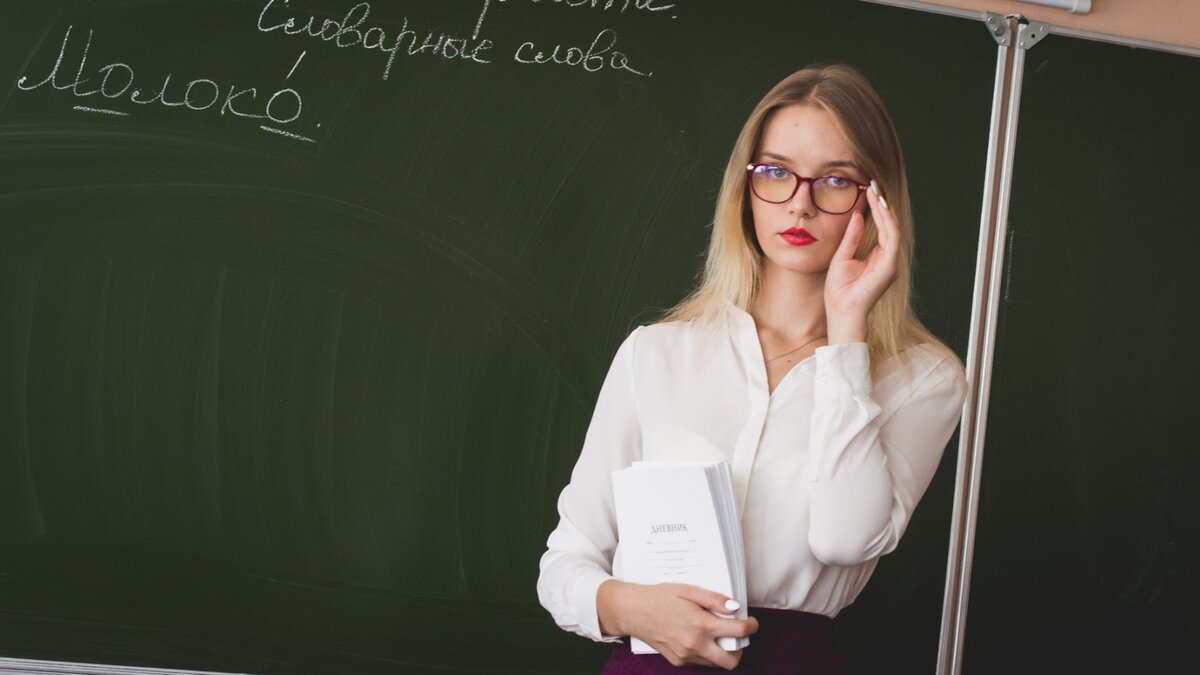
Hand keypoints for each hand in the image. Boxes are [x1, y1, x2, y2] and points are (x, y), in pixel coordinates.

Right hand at [597, 580, 758, 669]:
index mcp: (701, 624)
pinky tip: (699, 639)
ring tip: (716, 635)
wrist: (634, 612)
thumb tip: (735, 606)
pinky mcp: (678, 661)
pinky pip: (700, 662)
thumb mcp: (688, 590)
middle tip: (737, 636)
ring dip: (722, 652)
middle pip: (732, 660)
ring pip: (716, 664)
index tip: (751, 623)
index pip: (738, 632)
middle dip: (740, 649)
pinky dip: (706, 653)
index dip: (751, 627)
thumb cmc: (660, 598)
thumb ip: (714, 599)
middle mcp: (695, 644)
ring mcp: (686, 655)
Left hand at [824, 184, 899, 342]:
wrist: (840, 311)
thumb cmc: (840, 290)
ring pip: (893, 228)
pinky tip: (877, 207)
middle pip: (890, 225)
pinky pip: (892, 238)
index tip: (868, 190)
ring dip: (885, 209)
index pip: (881, 227)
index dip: (876, 208)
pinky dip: (886, 221)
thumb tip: (858, 215)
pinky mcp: (889, 266)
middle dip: (882, 204)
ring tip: (875, 192)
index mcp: (878, 256)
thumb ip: (852, 236)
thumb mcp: (842, 256)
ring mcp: (890, 262)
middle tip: (873, 185)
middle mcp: (887, 258)